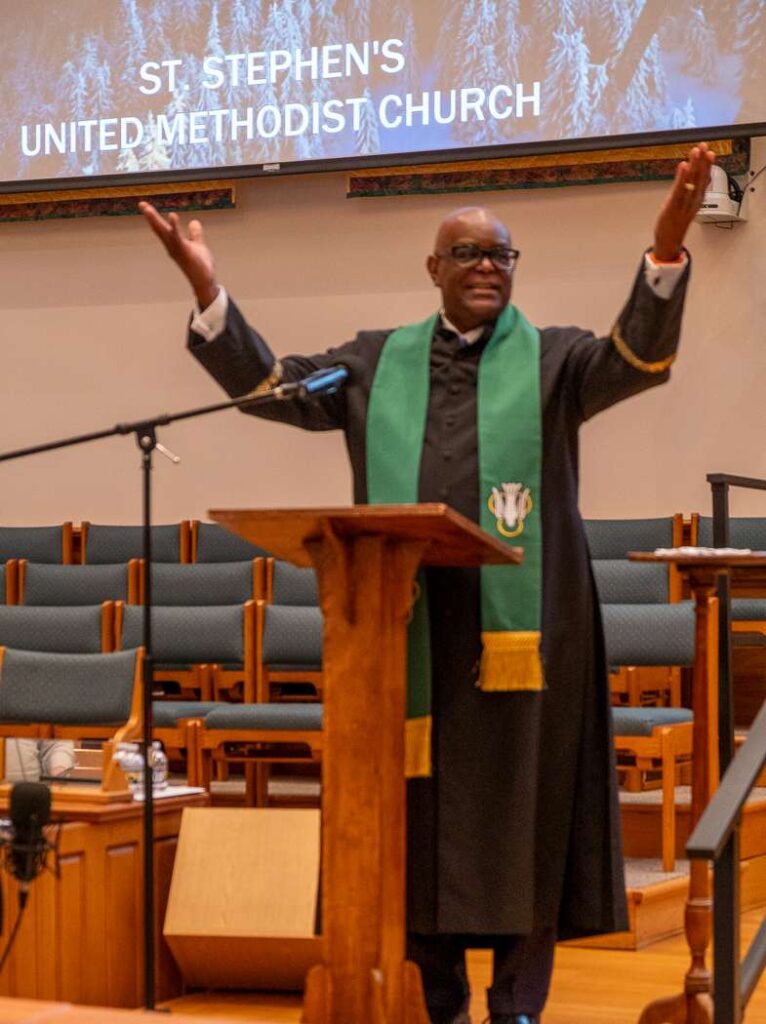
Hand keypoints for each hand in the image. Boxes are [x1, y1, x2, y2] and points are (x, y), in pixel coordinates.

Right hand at [139, 201, 219, 308]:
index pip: (162, 228)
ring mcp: (177, 250)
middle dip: (150, 217)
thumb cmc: (200, 266)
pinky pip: (177, 238)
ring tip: (148, 209)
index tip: (144, 205)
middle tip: (141, 204)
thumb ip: (195, 234)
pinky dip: (174, 227)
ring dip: (156, 221)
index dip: (153, 217)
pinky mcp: (185, 252)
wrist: (205, 281)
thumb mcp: (198, 245)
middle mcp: (172, 246)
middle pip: (159, 229)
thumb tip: (194, 221)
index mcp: (174, 244)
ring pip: (164, 233)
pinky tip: (172, 215)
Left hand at [652, 142, 715, 261]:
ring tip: (695, 151)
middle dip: (702, 161)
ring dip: (694, 165)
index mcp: (697, 200)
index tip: (710, 152)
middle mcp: (693, 201)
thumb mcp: (686, 205)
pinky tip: (684, 166)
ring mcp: (683, 204)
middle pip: (700, 178)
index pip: (704, 180)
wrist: (669, 242)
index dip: (708, 166)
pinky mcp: (672, 207)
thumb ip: (692, 190)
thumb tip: (701, 177)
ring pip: (691, 182)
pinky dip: (682, 178)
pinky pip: (679, 191)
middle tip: (703, 146)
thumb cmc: (676, 223)